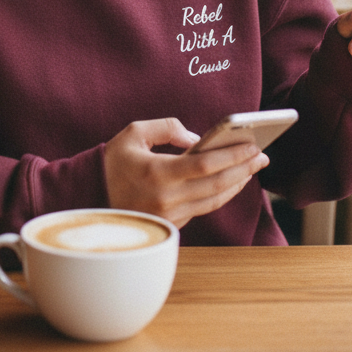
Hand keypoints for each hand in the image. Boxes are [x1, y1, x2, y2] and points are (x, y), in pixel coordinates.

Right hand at [103, 117, 268, 228]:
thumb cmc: (113, 160)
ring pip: (213, 200)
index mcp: (157, 174)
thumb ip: (168, 128)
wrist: (89, 196)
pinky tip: (232, 180)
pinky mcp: (171, 223)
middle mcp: (166, 199)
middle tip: (262, 156)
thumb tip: (197, 139)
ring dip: (237, 183)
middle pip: (216, 185)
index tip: (252, 145)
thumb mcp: (135, 132)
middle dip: (243, 169)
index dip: (232, 155)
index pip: (204, 165)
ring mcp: (170, 215)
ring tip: (253, 167)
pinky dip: (221, 193)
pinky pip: (203, 208)